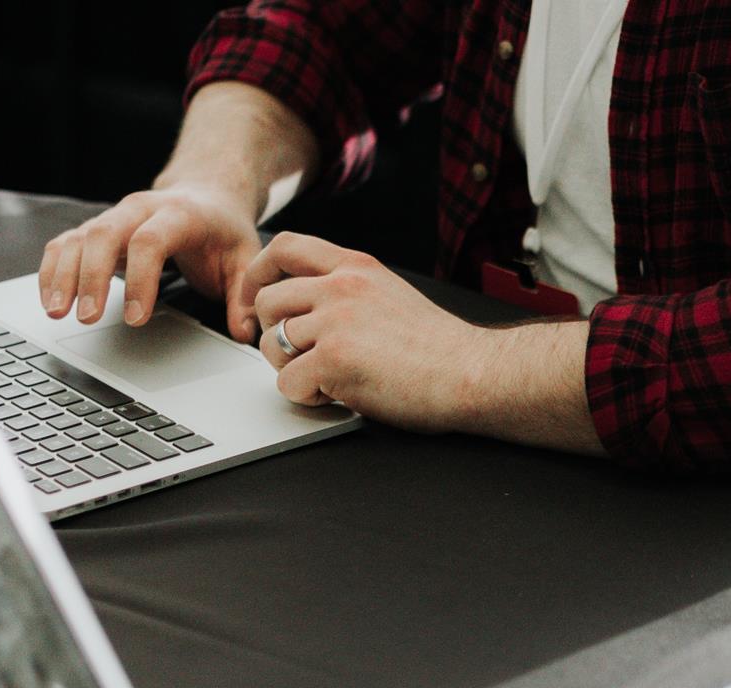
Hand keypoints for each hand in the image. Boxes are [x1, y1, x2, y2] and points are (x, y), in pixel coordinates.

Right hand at [37, 185, 261, 340]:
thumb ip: (244, 296)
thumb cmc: (223, 230)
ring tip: (57, 313)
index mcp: (180, 214)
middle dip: (91, 277)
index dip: (140, 280)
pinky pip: (66, 242)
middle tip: (87, 318)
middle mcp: (140, 209)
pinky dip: (54, 269)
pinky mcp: (97, 228)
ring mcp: (115, 216)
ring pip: (79, 237)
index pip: (150, 241)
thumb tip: (246, 333)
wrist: (207, 195)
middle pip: (104, 234)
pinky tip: (51, 299)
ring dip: (63, 274)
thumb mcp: (245, 258)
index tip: (135, 318)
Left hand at [242, 232, 490, 432]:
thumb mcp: (391, 295)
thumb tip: (311, 308)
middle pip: (269, 300)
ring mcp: (336, 322)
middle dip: (274, 334)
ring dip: (289, 368)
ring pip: (272, 343)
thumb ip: (351, 291)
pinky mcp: (334, 361)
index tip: (257, 299)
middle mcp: (342, 287)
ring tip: (325, 380)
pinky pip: (287, 382)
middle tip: (298, 358)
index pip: (286, 247)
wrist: (473, 374)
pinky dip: (306, 397)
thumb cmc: (441, 348)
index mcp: (357, 267)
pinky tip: (335, 396)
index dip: (260, 273)